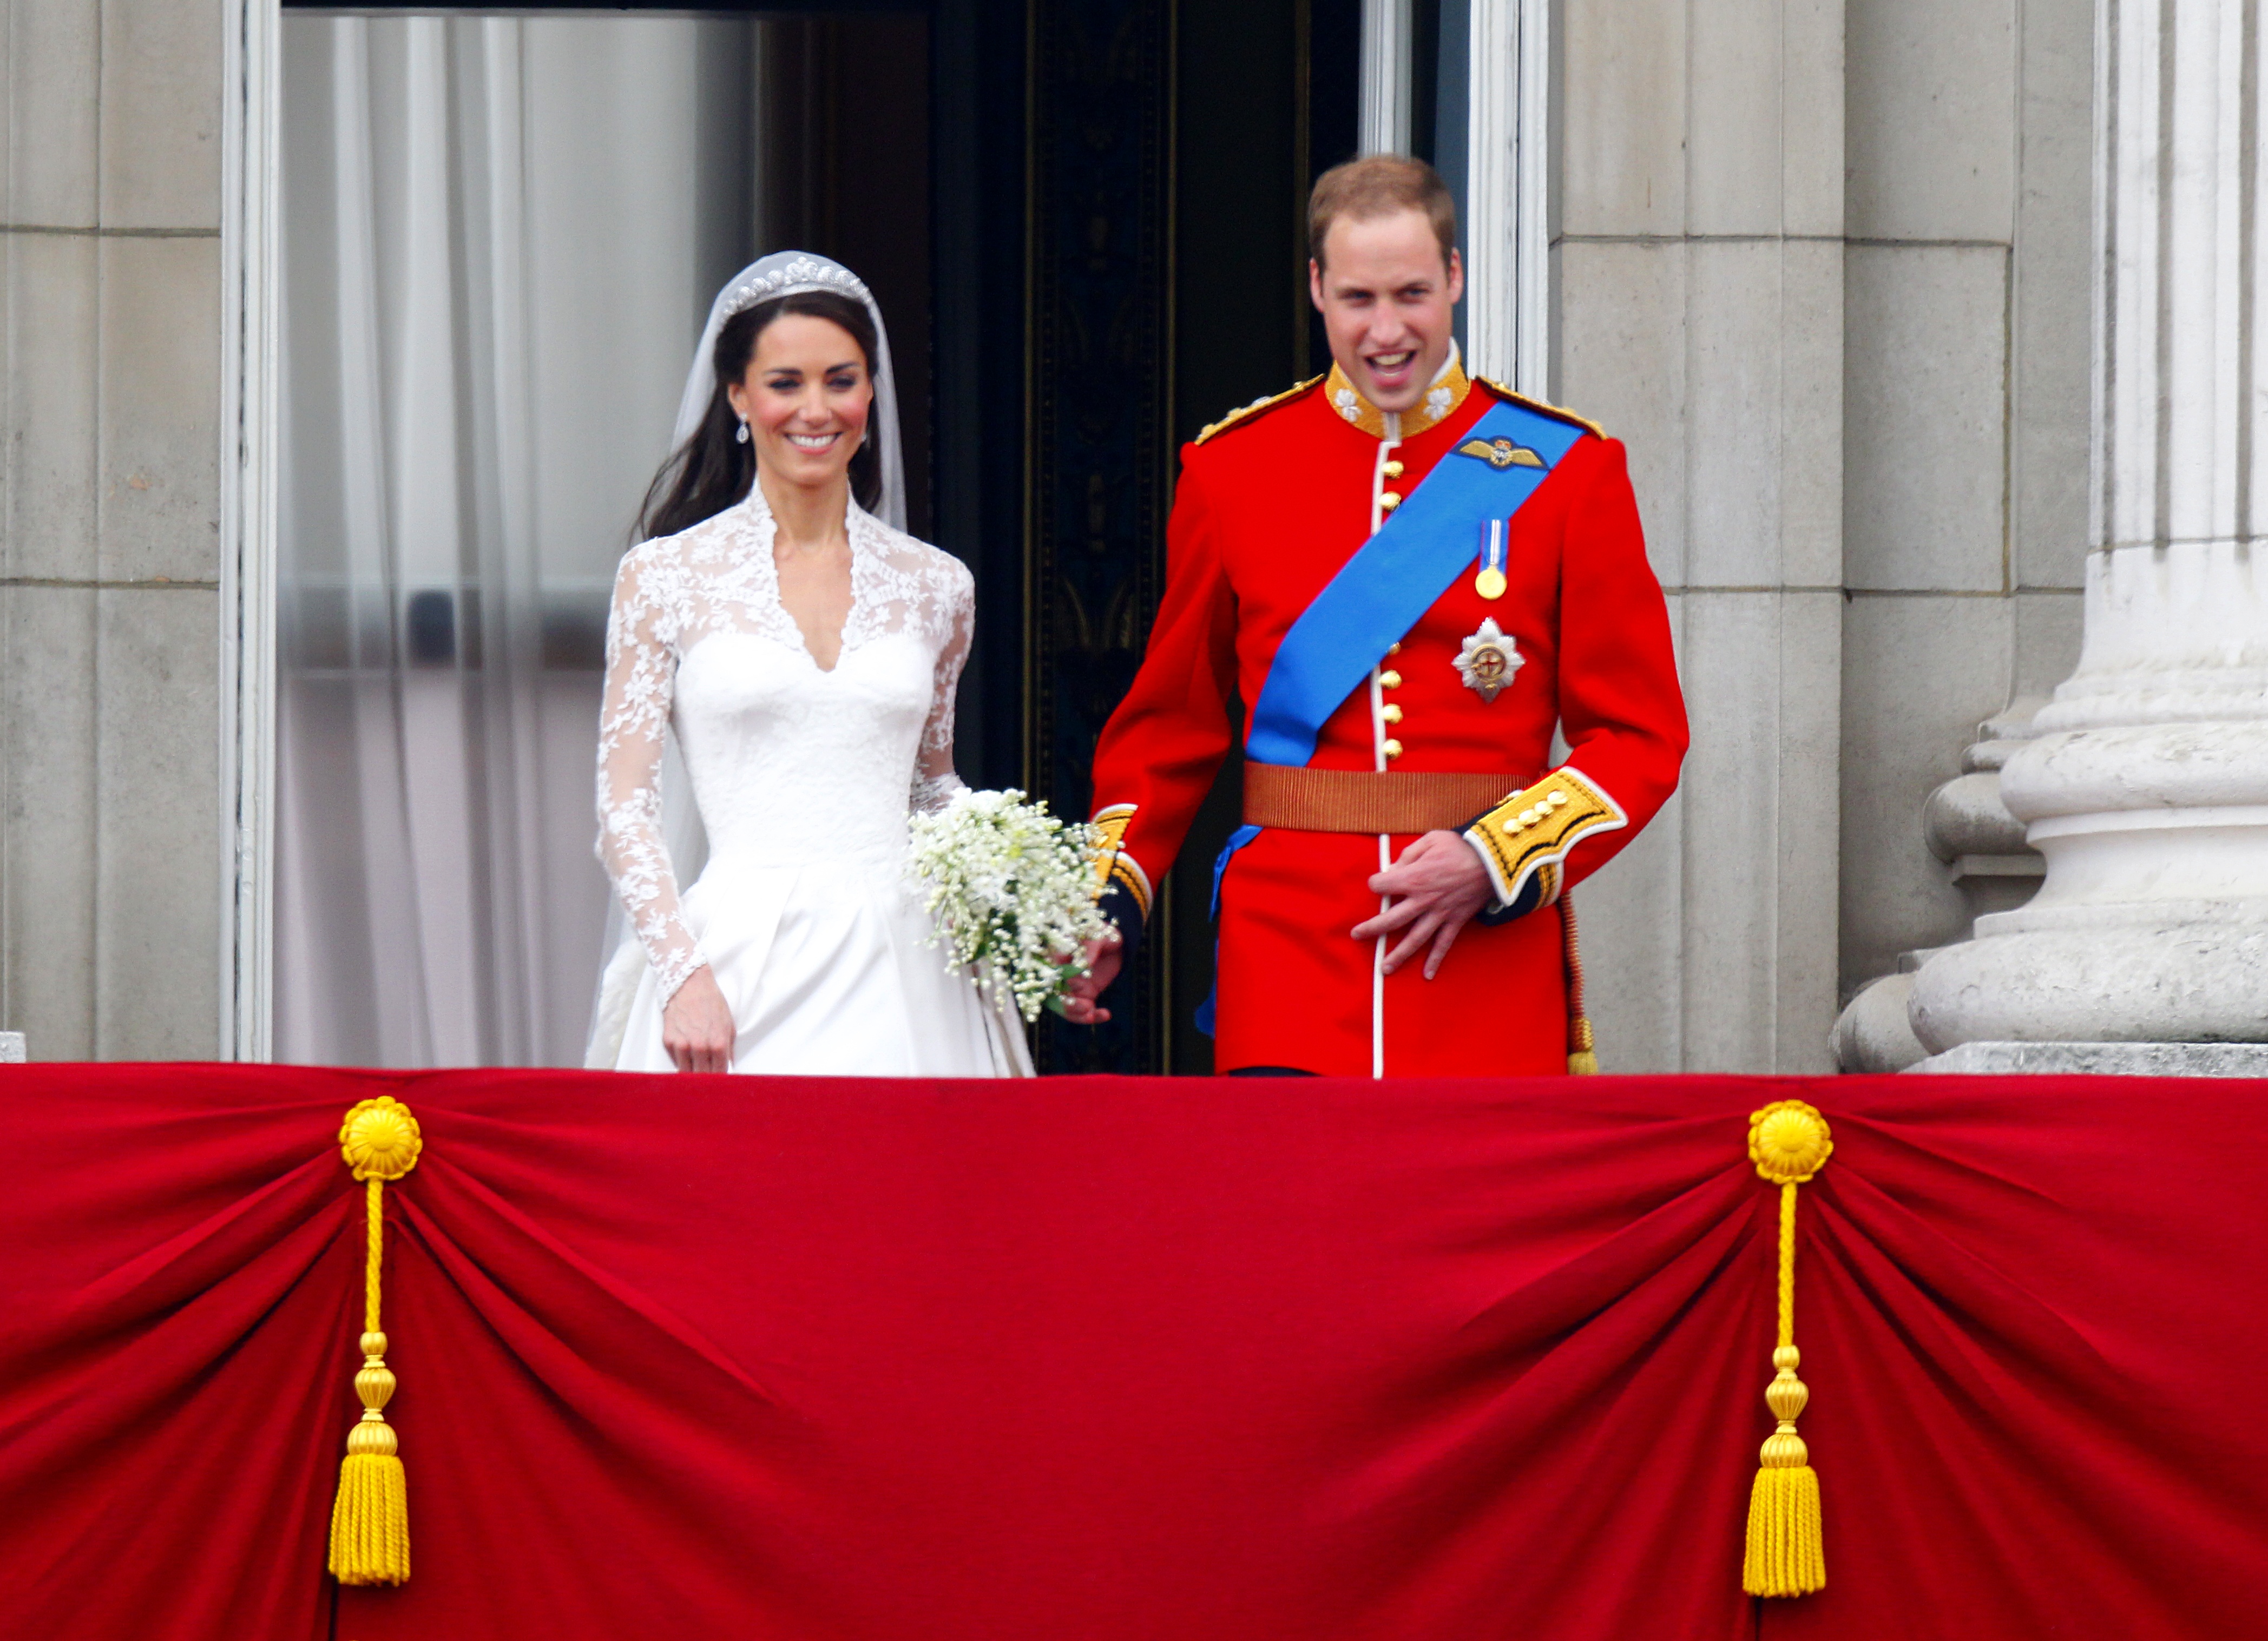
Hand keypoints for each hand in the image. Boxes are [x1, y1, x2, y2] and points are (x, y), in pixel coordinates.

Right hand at [662, 965, 734, 1072]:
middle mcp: (699, 1047)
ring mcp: (682, 1045)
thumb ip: (729, 1047)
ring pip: (686, 1073)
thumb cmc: (710, 1001)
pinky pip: (676, 1061)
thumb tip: (729, 1064)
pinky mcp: (668, 1041)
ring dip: (692, 1074)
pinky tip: (687, 1056)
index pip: (719, 1073)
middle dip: (707, 1079)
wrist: (688, 983)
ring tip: (697, 1071)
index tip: (720, 1082)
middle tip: (709, 1079)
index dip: (720, 1079)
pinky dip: (681, 1062)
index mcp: (718, 1043)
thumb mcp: (728, 1023)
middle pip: (702, 1076)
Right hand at [1058, 926, 1123, 1024]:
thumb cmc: (1102, 935)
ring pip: (1066, 1007)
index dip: (1064, 979)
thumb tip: (1087, 963)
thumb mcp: (1099, 937)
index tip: (1079, 983)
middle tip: (1085, 1008)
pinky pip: (1082, 1011)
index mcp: (1059, 955)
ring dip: (1077, 1015)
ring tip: (1093, 1016)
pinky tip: (1106, 1015)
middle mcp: (1060, 974)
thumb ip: (1091, 947)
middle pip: (1054, 994)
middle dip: (1067, 1004)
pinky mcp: (1083, 996)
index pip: (1054, 969)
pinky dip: (1092, 1016)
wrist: (1113, 945)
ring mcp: (1070, 987)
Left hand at [1352, 830, 1493, 978]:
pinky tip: (1427, 974)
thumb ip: (1408, 855)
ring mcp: (1439, 914)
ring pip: (1414, 939)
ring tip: (1384, 968)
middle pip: (1391, 919)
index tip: (1378, 882)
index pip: (1382, 886)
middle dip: (1372, 928)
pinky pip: (1443, 944)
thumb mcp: (1430, 840)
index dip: (1376, 883)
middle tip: (1356, 935)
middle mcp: (1423, 900)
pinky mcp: (1455, 921)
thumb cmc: (1460, 846)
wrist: (1494, 860)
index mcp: (1414, 878)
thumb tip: (1392, 869)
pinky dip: (1435, 959)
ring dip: (1398, 954)